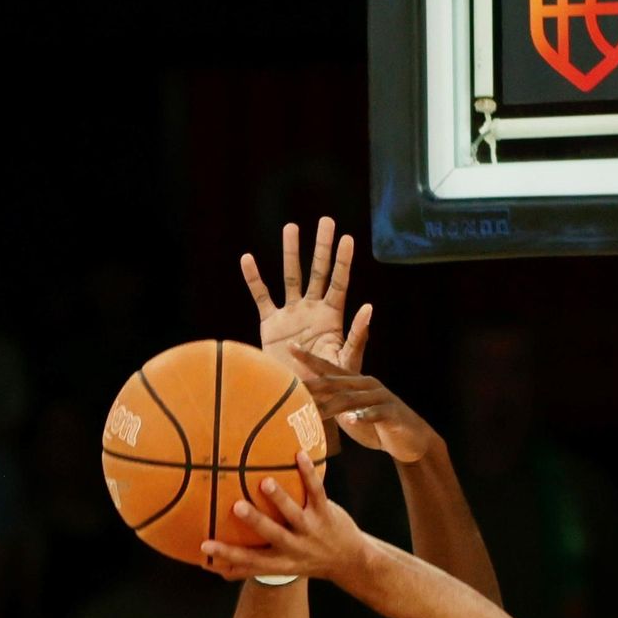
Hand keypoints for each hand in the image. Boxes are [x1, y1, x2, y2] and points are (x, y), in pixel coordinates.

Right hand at [199, 453, 368, 581]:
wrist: (351, 562)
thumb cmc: (306, 560)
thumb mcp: (280, 568)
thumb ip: (251, 566)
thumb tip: (213, 567)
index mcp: (280, 562)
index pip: (250, 560)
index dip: (227, 554)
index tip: (204, 545)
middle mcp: (295, 547)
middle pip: (273, 535)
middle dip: (255, 521)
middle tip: (236, 506)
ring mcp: (311, 529)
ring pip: (294, 513)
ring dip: (280, 498)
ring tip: (265, 481)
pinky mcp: (326, 513)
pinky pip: (317, 492)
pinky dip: (309, 474)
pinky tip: (299, 455)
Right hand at [241, 217, 372, 376]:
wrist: (301, 396)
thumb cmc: (330, 382)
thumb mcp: (347, 359)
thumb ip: (358, 334)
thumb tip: (369, 307)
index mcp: (332, 316)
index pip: (339, 282)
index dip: (343, 261)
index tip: (347, 238)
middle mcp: (312, 309)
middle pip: (318, 271)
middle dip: (321, 247)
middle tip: (325, 221)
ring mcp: (291, 314)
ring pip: (291, 277)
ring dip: (290, 253)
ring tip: (291, 227)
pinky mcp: (271, 324)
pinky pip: (261, 296)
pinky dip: (254, 279)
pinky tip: (248, 258)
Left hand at [290, 347, 437, 463]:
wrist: (411, 440)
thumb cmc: (376, 427)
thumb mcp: (350, 414)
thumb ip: (331, 406)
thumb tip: (302, 406)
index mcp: (355, 383)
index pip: (328, 368)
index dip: (309, 358)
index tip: (290, 346)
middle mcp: (366, 385)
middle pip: (335, 382)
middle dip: (313, 384)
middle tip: (293, 386)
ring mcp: (380, 397)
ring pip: (351, 399)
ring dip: (331, 406)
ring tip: (314, 412)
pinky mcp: (392, 413)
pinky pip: (375, 413)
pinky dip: (362, 416)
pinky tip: (350, 419)